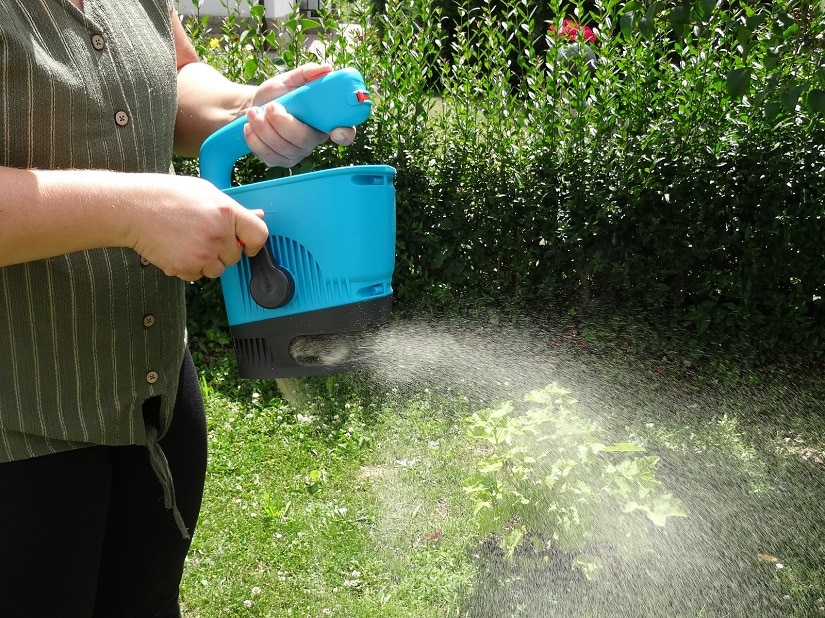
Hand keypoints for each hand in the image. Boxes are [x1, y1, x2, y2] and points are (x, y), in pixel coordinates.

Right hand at [127, 174, 268, 280]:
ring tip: (189, 242)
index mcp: (226, 212)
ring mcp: (202, 253)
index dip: (254, 242)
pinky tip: (177, 249)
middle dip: (223, 250)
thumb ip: (233, 209)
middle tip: (203, 235)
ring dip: (207, 261)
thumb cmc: (166, 196)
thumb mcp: (205, 192)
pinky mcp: (186, 267)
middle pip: (235, 257)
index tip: (247, 245)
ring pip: (217, 270)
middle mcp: (218, 234)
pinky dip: (190, 267)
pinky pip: (197, 276)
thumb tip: (257, 216)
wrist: (132, 208)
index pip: (259, 235)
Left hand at [243, 63, 356, 167]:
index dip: (344, 135)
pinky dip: (254, 138)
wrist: (254, 108)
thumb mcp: (290, 79)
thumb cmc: (278, 95)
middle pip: (304, 139)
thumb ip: (307, 73)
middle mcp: (314, 139)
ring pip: (283, 147)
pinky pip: (269, 155)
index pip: (345, 132)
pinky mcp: (280, 160)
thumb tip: (326, 69)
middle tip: (270, 106)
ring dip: (264, 128)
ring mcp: (297, 153)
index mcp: (324, 120)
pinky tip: (249, 126)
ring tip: (254, 112)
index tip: (334, 132)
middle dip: (283, 122)